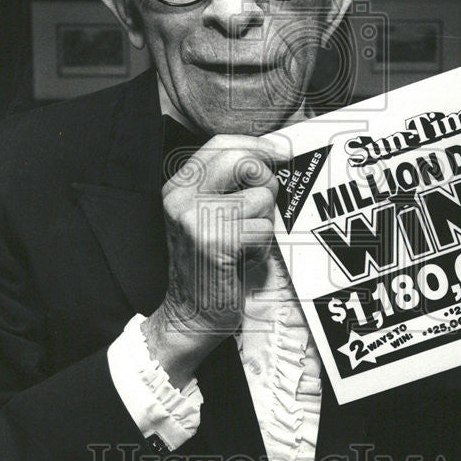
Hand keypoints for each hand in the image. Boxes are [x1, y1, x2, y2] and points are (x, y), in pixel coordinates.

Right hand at [143, 134, 285, 386]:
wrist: (189, 316)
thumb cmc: (210, 266)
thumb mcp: (208, 217)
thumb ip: (227, 186)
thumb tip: (270, 158)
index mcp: (178, 187)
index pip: (220, 144)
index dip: (256, 144)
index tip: (281, 152)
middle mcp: (181, 198)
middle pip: (243, 162)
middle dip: (267, 182)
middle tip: (264, 208)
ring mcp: (196, 219)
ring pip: (261, 199)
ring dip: (264, 223)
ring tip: (246, 243)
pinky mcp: (215, 241)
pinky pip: (263, 229)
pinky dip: (262, 246)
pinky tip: (245, 259)